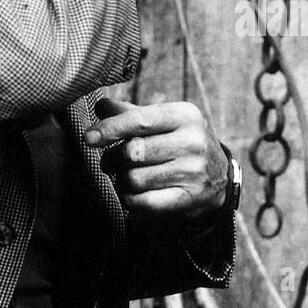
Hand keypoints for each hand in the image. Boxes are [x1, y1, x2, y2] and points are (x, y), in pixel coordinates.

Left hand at [85, 96, 228, 218]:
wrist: (218, 175)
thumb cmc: (180, 142)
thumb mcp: (164, 120)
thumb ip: (131, 113)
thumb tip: (101, 105)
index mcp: (185, 115)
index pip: (140, 120)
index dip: (110, 129)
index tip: (89, 137)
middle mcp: (193, 142)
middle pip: (133, 152)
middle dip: (112, 159)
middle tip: (111, 162)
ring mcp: (193, 172)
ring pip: (134, 179)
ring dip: (121, 181)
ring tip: (126, 177)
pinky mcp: (189, 198)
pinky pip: (143, 202)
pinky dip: (130, 200)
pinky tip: (133, 194)